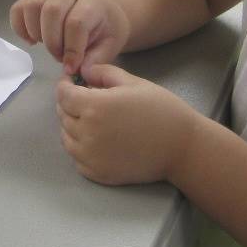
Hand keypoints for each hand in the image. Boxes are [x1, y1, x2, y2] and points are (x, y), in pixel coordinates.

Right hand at [9, 0, 128, 73]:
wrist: (104, 9)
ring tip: (45, 47)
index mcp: (93, 4)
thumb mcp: (110, 46)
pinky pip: (19, 7)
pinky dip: (19, 26)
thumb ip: (95, 59)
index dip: (72, 49)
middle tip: (59, 57)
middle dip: (52, 41)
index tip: (71, 67)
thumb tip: (77, 71)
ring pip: (32, 6)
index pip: (76, 22)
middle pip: (51, 10)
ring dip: (35, 32)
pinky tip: (31, 40)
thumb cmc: (107, 29)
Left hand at [54, 64, 201, 184]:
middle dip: (70, 104)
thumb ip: (103, 72)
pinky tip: (97, 139)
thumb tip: (83, 72)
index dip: (65, 85)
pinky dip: (81, 147)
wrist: (183, 148)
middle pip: (63, 115)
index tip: (72, 82)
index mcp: (94, 107)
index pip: (63, 95)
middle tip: (86, 98)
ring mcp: (91, 156)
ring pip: (67, 137)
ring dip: (73, 126)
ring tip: (92, 119)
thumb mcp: (132, 82)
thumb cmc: (161, 110)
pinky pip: (77, 158)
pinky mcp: (98, 174)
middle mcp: (87, 133)